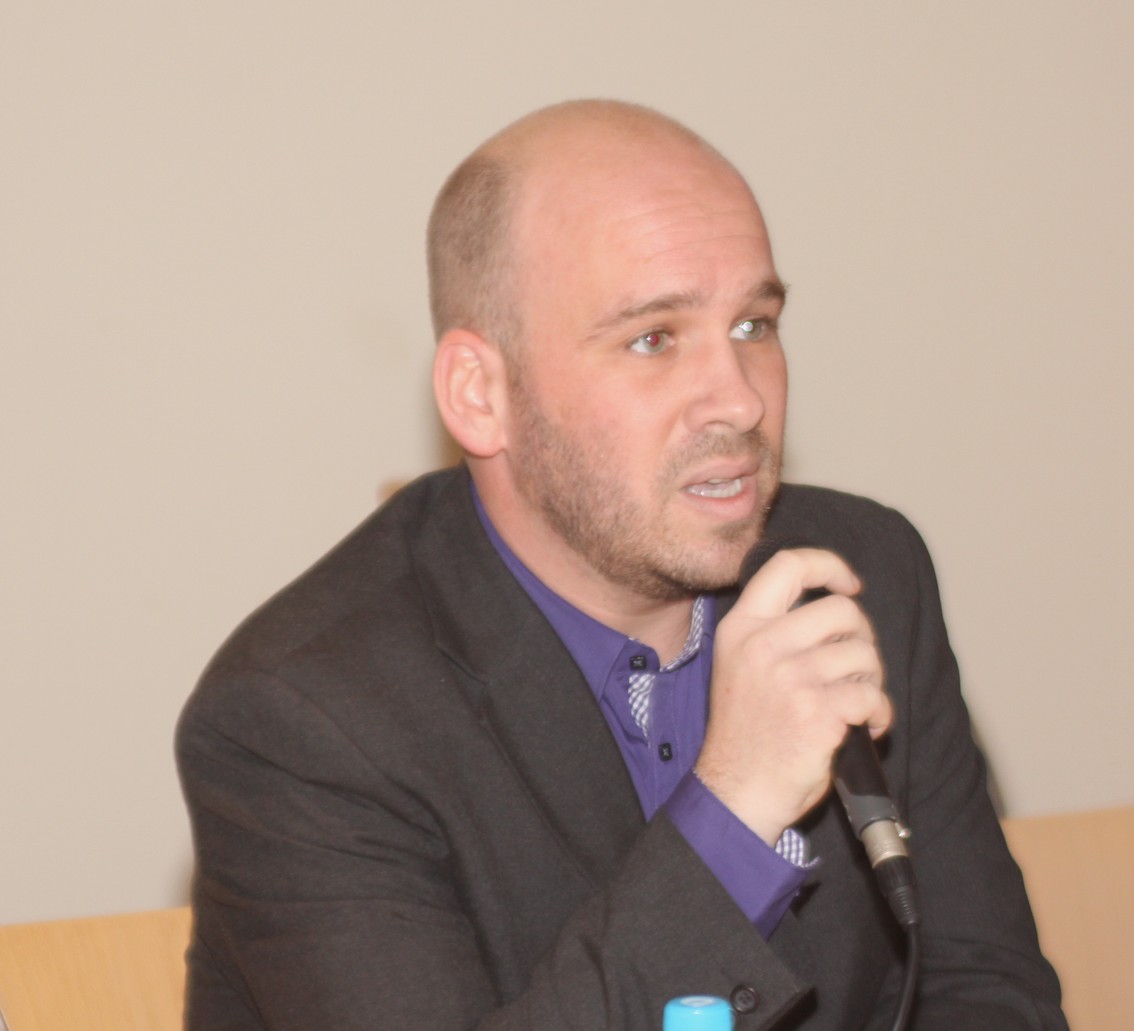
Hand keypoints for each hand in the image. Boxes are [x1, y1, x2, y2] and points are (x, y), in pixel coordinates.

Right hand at [695, 547, 889, 845]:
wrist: (735, 793)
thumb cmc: (745, 735)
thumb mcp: (740, 666)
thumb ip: (774, 633)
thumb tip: (837, 608)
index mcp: (742, 628)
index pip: (788, 565)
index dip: (829, 566)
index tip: (849, 584)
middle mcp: (763, 646)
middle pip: (842, 610)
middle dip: (861, 639)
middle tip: (854, 669)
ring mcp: (791, 678)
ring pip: (864, 654)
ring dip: (870, 681)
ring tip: (854, 705)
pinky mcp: (818, 711)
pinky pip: (873, 696)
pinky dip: (879, 715)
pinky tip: (862, 729)